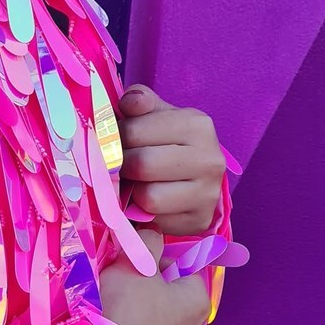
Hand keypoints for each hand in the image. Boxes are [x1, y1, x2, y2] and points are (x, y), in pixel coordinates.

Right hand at [99, 230, 210, 324]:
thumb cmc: (126, 308)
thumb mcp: (136, 262)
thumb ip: (148, 240)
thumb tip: (152, 232)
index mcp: (198, 300)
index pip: (183, 264)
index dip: (156, 259)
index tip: (134, 264)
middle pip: (168, 291)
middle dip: (145, 284)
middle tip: (120, 283)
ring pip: (154, 314)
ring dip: (136, 307)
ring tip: (113, 307)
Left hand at [119, 85, 225, 234]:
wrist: (194, 179)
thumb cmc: (167, 143)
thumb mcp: (155, 116)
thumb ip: (140, 103)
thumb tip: (129, 102)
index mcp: (197, 124)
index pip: (134, 131)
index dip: (115, 138)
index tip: (117, 142)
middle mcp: (209, 158)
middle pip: (141, 165)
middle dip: (123, 167)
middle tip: (122, 166)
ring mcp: (208, 193)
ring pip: (148, 197)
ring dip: (133, 193)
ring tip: (135, 184)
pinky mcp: (199, 220)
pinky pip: (155, 221)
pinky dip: (144, 215)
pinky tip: (147, 204)